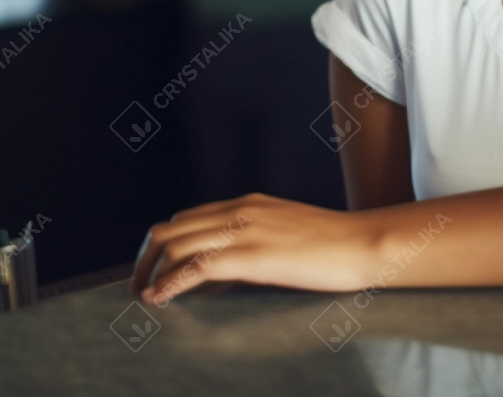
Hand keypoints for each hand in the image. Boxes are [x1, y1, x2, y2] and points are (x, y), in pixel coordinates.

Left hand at [129, 193, 381, 304]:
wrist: (362, 243)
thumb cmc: (333, 244)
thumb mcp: (285, 231)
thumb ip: (253, 241)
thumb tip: (224, 269)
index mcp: (247, 204)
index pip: (187, 218)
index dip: (163, 244)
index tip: (155, 268)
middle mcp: (238, 211)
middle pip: (170, 228)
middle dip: (146, 257)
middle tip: (139, 284)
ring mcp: (244, 231)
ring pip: (176, 244)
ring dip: (151, 271)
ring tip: (143, 294)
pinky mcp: (251, 256)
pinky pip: (196, 267)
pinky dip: (170, 283)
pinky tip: (160, 298)